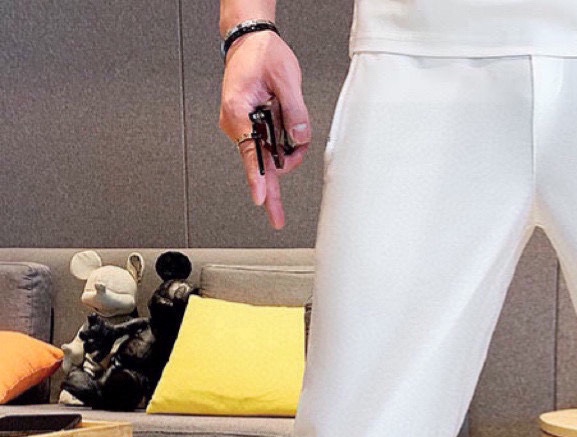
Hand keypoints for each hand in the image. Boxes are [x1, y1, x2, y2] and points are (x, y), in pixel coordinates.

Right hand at [219, 31, 311, 229]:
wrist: (251, 41)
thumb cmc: (261, 53)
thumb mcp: (285, 78)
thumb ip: (294, 109)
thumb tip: (300, 137)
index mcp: (238, 109)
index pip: (250, 151)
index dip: (257, 178)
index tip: (260, 198)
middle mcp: (236, 122)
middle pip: (257, 163)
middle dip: (274, 183)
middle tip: (278, 216)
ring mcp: (243, 126)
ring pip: (267, 156)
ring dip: (286, 155)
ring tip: (298, 136)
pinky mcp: (251, 127)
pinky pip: (269, 147)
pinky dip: (284, 147)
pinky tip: (292, 137)